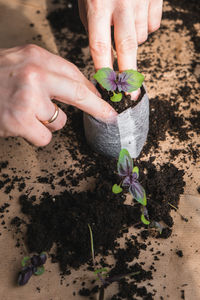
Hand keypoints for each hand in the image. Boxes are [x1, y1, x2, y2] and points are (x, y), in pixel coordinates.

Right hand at [0, 45, 116, 145]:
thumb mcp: (19, 64)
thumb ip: (46, 73)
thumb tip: (80, 89)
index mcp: (34, 56)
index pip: (73, 73)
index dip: (91, 90)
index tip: (104, 100)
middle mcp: (33, 73)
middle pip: (78, 93)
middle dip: (98, 107)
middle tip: (110, 116)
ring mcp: (26, 97)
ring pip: (59, 121)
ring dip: (48, 123)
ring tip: (25, 114)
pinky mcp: (19, 120)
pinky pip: (45, 136)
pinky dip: (36, 136)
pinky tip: (20, 126)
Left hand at [78, 0, 162, 97]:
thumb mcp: (88, 2)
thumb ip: (95, 28)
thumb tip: (106, 55)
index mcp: (98, 5)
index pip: (100, 46)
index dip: (104, 69)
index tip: (106, 87)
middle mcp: (121, 4)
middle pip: (127, 47)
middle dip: (129, 73)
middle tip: (131, 95)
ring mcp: (141, 0)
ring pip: (140, 36)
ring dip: (133, 40)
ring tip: (125, 26)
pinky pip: (153, 25)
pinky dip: (146, 27)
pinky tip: (138, 16)